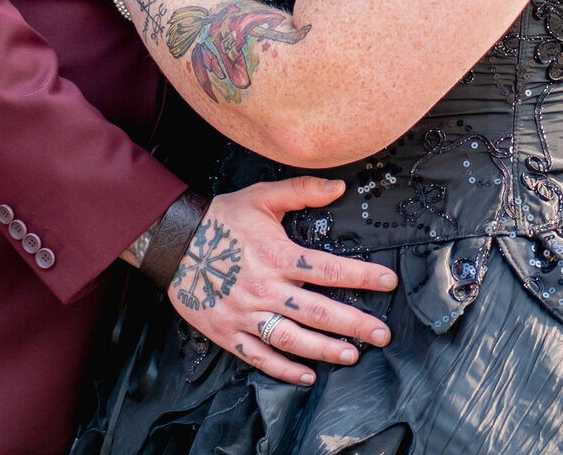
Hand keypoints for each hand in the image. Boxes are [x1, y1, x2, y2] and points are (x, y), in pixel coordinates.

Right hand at [168, 177, 396, 386]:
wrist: (174, 240)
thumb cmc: (221, 218)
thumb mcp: (261, 196)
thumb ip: (301, 190)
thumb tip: (338, 187)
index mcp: (277, 254)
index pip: (329, 269)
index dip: (362, 276)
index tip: (388, 282)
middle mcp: (265, 288)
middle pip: (318, 311)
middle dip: (355, 323)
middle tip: (382, 334)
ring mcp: (246, 314)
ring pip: (293, 339)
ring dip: (325, 350)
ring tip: (351, 355)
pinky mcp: (228, 332)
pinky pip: (260, 357)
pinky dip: (284, 370)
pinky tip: (306, 375)